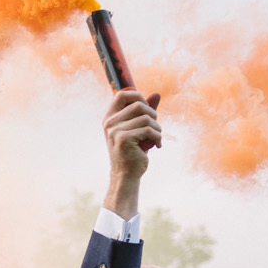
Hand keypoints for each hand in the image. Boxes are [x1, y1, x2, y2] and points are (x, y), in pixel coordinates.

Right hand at [103, 88, 162, 215]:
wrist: (127, 174)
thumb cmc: (134, 150)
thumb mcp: (139, 127)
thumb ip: (146, 110)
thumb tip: (156, 93)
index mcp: (110, 118)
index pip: (122, 94)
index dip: (137, 96)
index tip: (146, 106)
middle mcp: (109, 123)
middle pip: (139, 105)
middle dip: (153, 115)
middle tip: (154, 127)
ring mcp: (115, 131)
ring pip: (147, 118)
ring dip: (157, 128)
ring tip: (155, 138)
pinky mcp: (124, 139)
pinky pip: (149, 130)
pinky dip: (158, 137)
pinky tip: (157, 145)